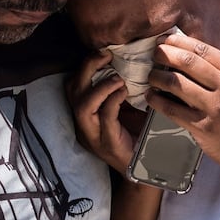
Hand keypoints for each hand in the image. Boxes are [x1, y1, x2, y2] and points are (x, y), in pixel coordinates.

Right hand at [65, 51, 135, 172]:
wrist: (147, 166)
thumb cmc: (137, 134)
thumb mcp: (126, 107)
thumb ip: (121, 88)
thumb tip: (130, 59)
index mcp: (84, 113)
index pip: (72, 85)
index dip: (84, 66)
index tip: (103, 53)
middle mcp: (83, 124)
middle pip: (72, 90)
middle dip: (87, 68)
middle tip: (106, 56)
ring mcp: (93, 136)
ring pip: (82, 106)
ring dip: (99, 87)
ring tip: (117, 78)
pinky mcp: (108, 143)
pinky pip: (105, 117)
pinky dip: (113, 100)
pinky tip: (125, 92)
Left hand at [146, 34, 219, 172]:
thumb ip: (218, 68)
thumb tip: (184, 49)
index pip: (203, 49)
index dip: (179, 42)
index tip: (165, 40)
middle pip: (188, 62)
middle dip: (165, 54)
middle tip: (154, 54)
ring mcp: (215, 108)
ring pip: (176, 83)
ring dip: (157, 76)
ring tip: (151, 75)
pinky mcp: (203, 127)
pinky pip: (172, 109)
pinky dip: (156, 100)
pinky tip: (150, 96)